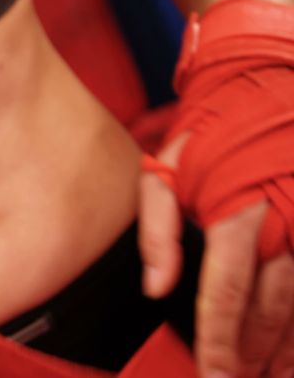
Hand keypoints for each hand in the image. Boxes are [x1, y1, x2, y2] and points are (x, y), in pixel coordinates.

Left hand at [140, 134, 293, 377]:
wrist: (267, 87)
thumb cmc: (211, 132)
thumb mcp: (165, 171)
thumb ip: (158, 233)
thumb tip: (155, 289)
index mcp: (238, 218)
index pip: (226, 298)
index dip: (219, 344)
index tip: (214, 376)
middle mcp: (286, 230)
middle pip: (271, 314)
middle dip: (255, 357)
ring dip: (289, 350)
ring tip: (273, 375)